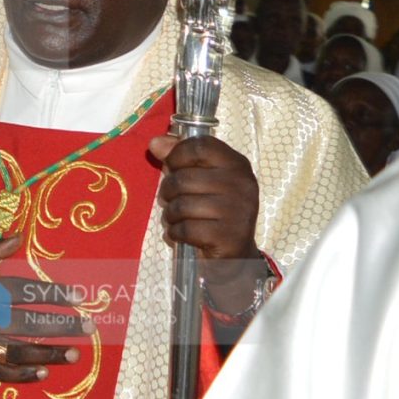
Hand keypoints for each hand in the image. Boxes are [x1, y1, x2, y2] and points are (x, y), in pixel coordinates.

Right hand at [0, 230, 80, 385]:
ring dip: (49, 353)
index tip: (78, 296)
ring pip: (19, 351)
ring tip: (74, 353)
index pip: (24, 291)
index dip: (53, 294)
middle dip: (61, 325)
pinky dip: (21, 375)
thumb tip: (18, 237)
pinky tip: (41, 373)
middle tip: (88, 327)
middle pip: (28, 323)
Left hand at [147, 134, 264, 309]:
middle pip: (184, 178)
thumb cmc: (213, 212)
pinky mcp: (229, 237)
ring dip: (171, 215)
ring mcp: (239, 212)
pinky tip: (184, 234)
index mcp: (237, 165)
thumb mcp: (201, 179)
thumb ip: (179, 158)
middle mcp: (243, 185)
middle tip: (172, 200)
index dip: (177, 154)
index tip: (171, 166)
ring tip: (178, 219)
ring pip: (182, 205)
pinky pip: (185, 229)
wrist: (234, 255)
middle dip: (168, 191)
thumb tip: (155, 142)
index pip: (200, 146)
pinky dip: (176, 233)